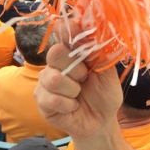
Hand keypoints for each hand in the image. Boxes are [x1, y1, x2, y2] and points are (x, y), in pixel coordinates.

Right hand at [34, 20, 122, 139]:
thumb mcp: (108, 74)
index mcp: (73, 53)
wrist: (101, 122)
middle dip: (76, 69)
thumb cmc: (104, 96)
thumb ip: (99, 54)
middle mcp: (56, 64)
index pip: (65, 34)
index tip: (75, 27)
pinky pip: (51, 98)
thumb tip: (92, 28)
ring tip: (79, 95)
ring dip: (73, 90)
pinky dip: (68, 104)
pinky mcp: (41, 99)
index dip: (69, 30)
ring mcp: (46, 81)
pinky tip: (74, 107)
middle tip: (85, 78)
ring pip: (52, 78)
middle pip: (55, 53)